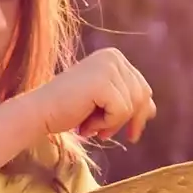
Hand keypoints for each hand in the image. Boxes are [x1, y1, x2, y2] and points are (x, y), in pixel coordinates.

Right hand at [27, 47, 155, 142]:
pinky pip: (121, 112)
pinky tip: (87, 125)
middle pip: (143, 97)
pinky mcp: (102, 81)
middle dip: (130, 121)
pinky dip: (106, 124)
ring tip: (91, 127)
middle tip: (106, 135)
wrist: (40, 113)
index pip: (143, 89)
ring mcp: (108, 67)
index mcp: (114, 57)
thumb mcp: (104, 103)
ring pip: (132, 106)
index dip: (140, 115)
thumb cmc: (68, 109)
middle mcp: (113, 57)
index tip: (130, 135)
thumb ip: (127, 101)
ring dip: (113, 124)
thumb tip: (153, 109)